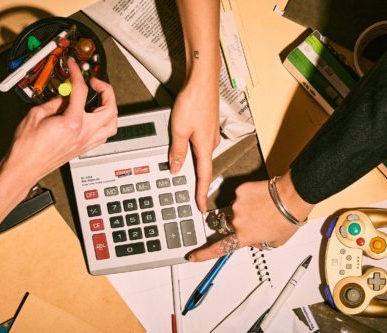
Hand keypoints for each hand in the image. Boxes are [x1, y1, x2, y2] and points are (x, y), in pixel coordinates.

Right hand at [3, 57, 116, 184]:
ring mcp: (87, 142)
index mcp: (72, 123)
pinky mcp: (85, 148)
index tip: (74, 67)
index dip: (77, 73)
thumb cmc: (27, 147)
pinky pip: (104, 134)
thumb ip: (55, 101)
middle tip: (95, 83)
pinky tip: (96, 117)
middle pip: (110, 108)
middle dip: (107, 91)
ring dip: (111, 109)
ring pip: (112, 124)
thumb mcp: (36, 114)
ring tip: (101, 99)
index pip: (82, 91)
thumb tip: (64, 94)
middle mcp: (84, 133)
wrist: (25, 166)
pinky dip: (105, 123)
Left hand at [169, 82, 219, 211]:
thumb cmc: (194, 101)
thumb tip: (175, 168)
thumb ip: (177, 151)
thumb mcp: (179, 130)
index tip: (202, 206)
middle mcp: (211, 142)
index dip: (201, 193)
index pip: (203, 176)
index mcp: (205, 147)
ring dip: (192, 163)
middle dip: (196, 180)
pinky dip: (192, 150)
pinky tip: (185, 147)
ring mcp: (210, 133)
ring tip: (182, 170)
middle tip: (191, 193)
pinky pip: (200, 144)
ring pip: (200, 154)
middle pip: (203, 166)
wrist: (202, 81)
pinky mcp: (207, 125)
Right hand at [188, 171, 313, 261]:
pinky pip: (239, 196)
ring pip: (234, 209)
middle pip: (227, 225)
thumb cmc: (286, 219)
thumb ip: (258, 243)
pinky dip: (247, 197)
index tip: (192, 256)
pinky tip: (260, 198)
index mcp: (243, 237)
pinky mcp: (239, 191)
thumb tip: (252, 239)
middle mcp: (236, 222)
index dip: (203, 254)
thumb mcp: (274, 241)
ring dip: (244, 210)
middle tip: (254, 219)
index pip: (218, 248)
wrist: (291, 196)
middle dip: (236, 224)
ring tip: (261, 207)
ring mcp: (236, 205)